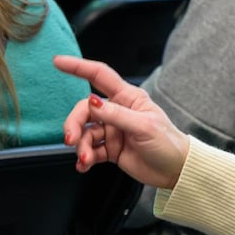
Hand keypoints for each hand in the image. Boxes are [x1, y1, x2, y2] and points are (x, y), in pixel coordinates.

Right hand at [54, 56, 190, 188]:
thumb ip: (116, 114)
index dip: (78, 67)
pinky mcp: (110, 149)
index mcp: (128, 97)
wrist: (175, 171)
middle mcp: (117, 111)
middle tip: (70, 139)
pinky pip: (90, 150)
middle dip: (74, 123)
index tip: (58, 62)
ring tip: (85, 159)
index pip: (99, 75)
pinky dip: (84, 158)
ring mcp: (112, 130)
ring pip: (85, 133)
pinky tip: (84, 165)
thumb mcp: (144, 126)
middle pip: (85, 110)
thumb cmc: (167, 143)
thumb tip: (92, 102)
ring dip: (81, 146)